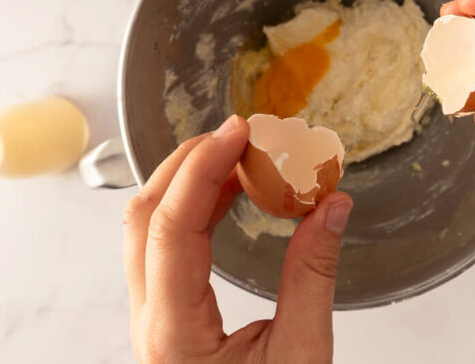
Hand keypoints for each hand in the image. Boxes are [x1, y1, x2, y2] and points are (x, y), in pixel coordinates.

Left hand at [122, 115, 353, 362]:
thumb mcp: (301, 358)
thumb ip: (313, 276)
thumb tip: (331, 206)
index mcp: (172, 335)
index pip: (170, 229)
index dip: (202, 169)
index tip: (240, 133)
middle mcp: (149, 321)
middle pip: (142, 217)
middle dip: (188, 163)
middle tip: (242, 136)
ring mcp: (151, 318)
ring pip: (145, 228)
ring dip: (188, 182)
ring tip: (242, 158)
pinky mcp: (165, 317)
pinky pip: (163, 245)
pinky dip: (193, 207)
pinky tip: (232, 196)